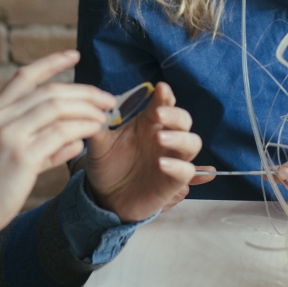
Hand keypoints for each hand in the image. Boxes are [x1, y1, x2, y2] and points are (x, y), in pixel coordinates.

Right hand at [0, 50, 114, 239]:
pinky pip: (60, 134)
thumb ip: (38, 144)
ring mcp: (9, 135)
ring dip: (87, 110)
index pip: (25, 76)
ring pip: (58, 108)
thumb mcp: (2, 153)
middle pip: (50, 91)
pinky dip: (80, 130)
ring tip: (104, 117)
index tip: (76, 55)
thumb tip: (74, 141)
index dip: (52, 62)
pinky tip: (91, 134)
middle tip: (107, 99)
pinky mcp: (21, 156)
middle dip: (84, 92)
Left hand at [83, 82, 207, 221]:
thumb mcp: (98, 145)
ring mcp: (172, 159)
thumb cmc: (106, 165)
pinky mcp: (173, 181)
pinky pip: (187, 171)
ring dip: (180, 138)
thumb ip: (97, 127)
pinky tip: (162, 164)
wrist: (104, 198)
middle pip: (183, 120)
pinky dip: (179, 166)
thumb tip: (94, 107)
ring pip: (193, 143)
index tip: (160, 88)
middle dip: (174, 114)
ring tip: (160, 138)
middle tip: (159, 113)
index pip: (164, 103)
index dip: (165, 95)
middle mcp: (165, 138)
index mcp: (149, 123)